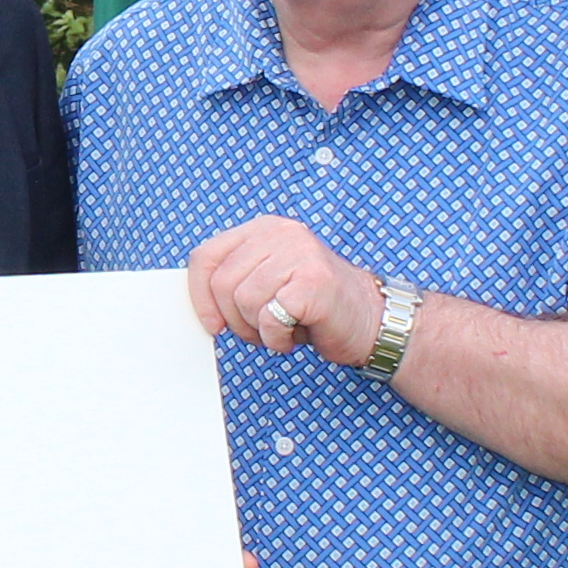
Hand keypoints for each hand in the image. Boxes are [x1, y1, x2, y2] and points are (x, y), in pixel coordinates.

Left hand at [187, 216, 376, 362]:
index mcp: (263, 229)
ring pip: (244, 302)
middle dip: (235, 319)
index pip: (206, 256)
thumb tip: (197, 302)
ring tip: (284, 328)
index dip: (199, 295)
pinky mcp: (313, 281)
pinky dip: (277, 339)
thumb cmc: (314, 306)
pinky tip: (296, 334)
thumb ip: (236, 279)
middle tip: (263, 328)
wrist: (369, 319)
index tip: (211, 323)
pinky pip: (270, 319)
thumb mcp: (267, 281)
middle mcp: (281, 233)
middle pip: (223, 283)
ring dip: (259, 330)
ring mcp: (300, 253)